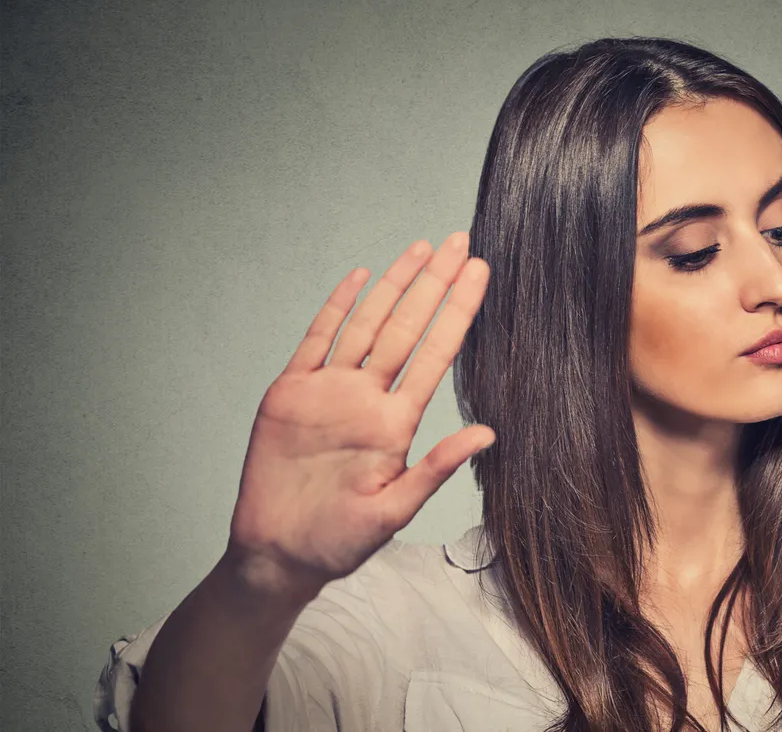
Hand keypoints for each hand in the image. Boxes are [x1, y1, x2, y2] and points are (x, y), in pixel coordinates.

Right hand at [224, 232, 493, 600]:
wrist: (278, 554)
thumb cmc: (338, 542)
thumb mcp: (393, 510)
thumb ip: (436, 469)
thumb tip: (488, 434)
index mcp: (396, 423)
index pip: (436, 354)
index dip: (458, 312)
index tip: (481, 274)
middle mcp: (367, 398)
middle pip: (407, 327)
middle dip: (434, 284)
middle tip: (462, 242)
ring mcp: (329, 391)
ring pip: (367, 325)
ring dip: (394, 286)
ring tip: (423, 248)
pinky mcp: (291, 393)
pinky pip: (317, 340)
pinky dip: (337, 307)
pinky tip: (360, 278)